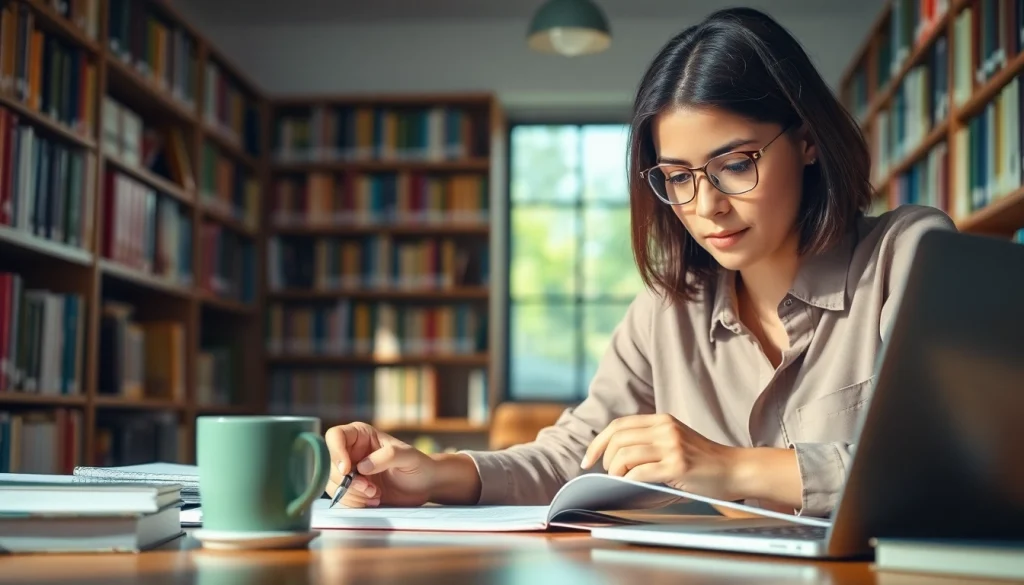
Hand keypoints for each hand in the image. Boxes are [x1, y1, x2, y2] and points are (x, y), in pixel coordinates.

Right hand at [324, 422, 435, 507]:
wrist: (423, 486)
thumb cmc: (418, 465)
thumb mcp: (408, 456)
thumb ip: (387, 456)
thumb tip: (361, 466)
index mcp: (361, 435)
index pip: (335, 436)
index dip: (336, 452)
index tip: (347, 470)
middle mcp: (350, 451)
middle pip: (330, 464)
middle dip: (348, 481)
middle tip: (370, 488)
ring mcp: (349, 471)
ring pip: (333, 483)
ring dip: (353, 494)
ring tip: (376, 494)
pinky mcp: (352, 489)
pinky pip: (341, 497)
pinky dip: (355, 502)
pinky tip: (374, 500)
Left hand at [580, 414, 740, 501]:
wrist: (736, 469)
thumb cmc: (704, 462)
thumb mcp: (675, 441)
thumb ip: (650, 443)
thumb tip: (614, 459)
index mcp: (662, 420)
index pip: (618, 425)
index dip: (598, 442)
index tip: (588, 459)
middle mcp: (665, 428)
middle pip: (617, 438)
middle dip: (603, 458)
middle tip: (605, 474)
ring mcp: (672, 446)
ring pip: (625, 454)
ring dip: (615, 471)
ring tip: (619, 481)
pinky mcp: (678, 465)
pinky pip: (640, 472)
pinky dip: (628, 481)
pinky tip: (629, 487)